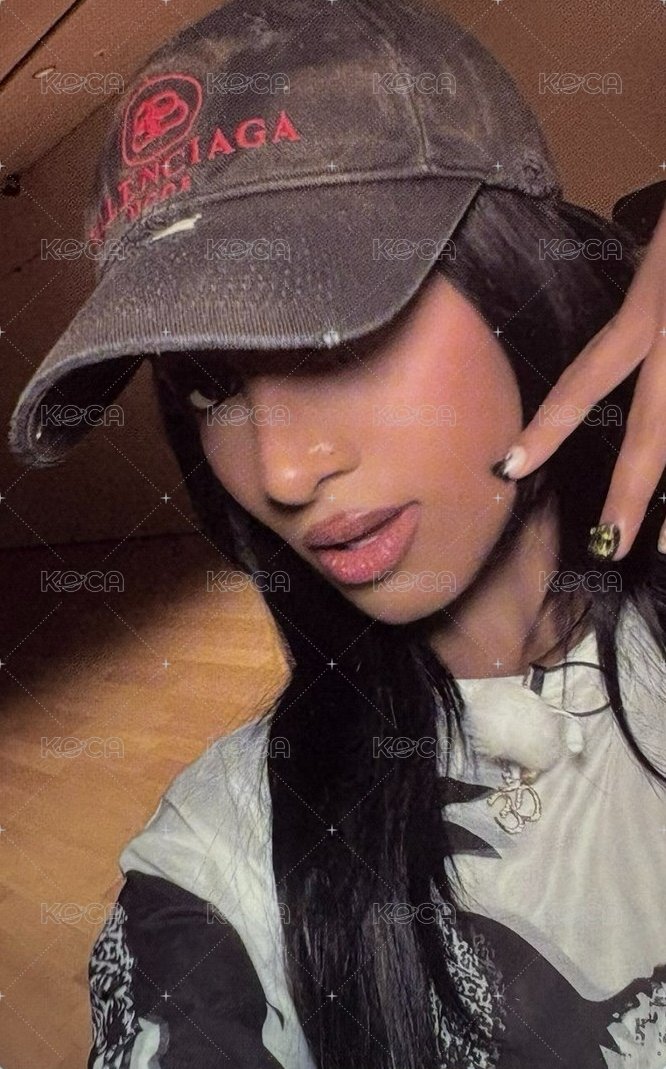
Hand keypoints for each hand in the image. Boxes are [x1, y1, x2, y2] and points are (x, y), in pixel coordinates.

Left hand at [491, 200, 665, 562]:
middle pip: (653, 431)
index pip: (589, 376)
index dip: (550, 426)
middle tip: (608, 545)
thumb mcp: (657, 249)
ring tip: (664, 546)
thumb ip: (639, 306)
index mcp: (648, 305)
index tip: (510, 466)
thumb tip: (630, 341)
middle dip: (630, 492)